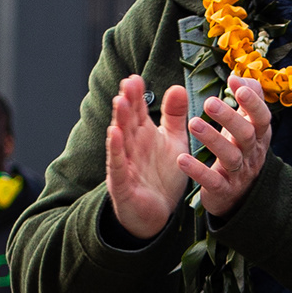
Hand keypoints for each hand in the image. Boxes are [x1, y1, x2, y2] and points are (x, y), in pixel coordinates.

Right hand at [105, 74, 191, 239]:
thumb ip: (175, 117)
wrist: (157, 215)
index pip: (138, 111)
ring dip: (120, 121)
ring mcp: (124, 165)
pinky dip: (115, 150)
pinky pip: (117, 165)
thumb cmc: (162, 176)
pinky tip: (114, 134)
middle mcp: (131, 146)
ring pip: (120, 140)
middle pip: (128, 121)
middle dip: (127, 102)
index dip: (137, 95)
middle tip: (128, 83)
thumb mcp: (174, 142)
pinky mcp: (122, 184)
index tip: (136, 77)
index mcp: (142, 135)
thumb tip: (177, 87)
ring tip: (120, 102)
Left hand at [182, 79, 272, 218]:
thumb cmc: (240, 150)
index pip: (261, 117)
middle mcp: (252, 153)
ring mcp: (239, 173)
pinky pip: (213, 181)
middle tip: (208, 102)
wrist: (238, 195)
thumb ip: (246, 99)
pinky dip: (198, 171)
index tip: (235, 84)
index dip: (252, 102)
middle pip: (246, 134)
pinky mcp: (224, 190)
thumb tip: (239, 76)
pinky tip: (181, 160)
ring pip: (231, 156)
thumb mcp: (247, 125)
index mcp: (259, 135)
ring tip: (193, 123)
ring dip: (213, 139)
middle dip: (229, 117)